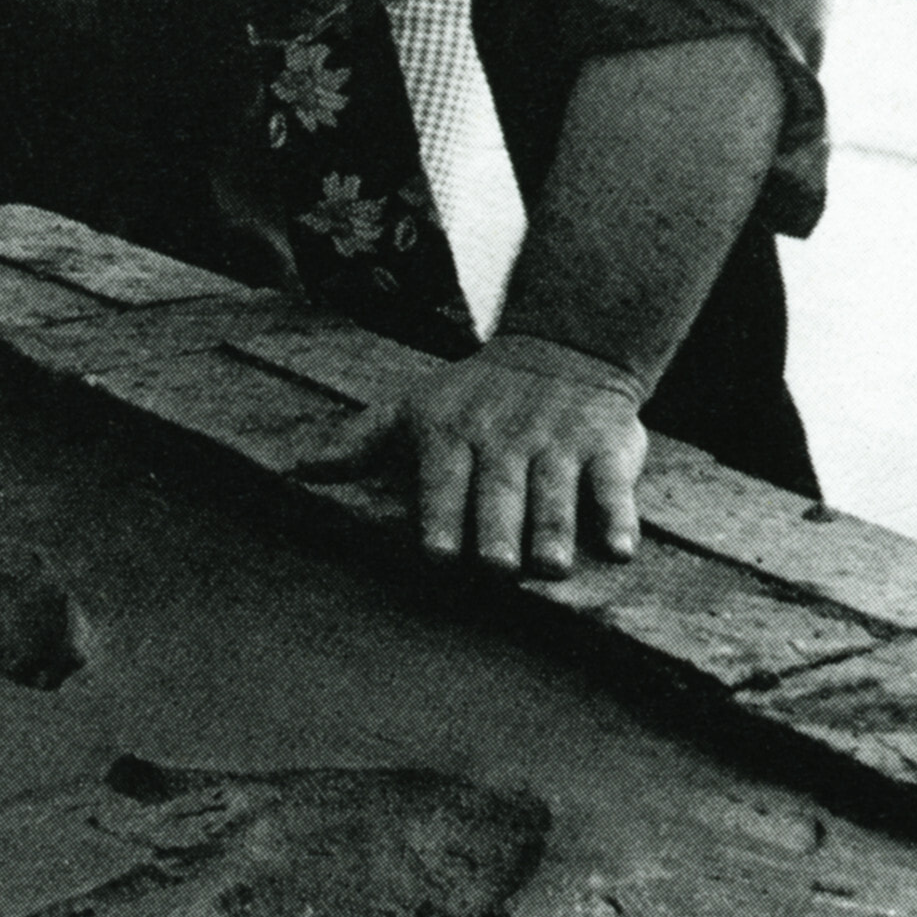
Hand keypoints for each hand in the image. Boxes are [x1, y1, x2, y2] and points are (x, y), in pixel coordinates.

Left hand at [299, 335, 647, 577]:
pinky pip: (613, 485)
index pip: (444, 480)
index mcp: (452, 433)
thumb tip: (297, 471)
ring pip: (555, 493)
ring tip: (550, 567)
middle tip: (497, 569)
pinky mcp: (609, 448)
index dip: (441, 517)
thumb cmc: (474, 394)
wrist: (563, 347)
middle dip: (499, 529)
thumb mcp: (412, 405)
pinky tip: (618, 548)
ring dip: (553, 529)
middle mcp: (505, 439)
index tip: (438, 555)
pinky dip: (618, 515)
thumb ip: (357, 441)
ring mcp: (559, 443)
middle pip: (500, 491)